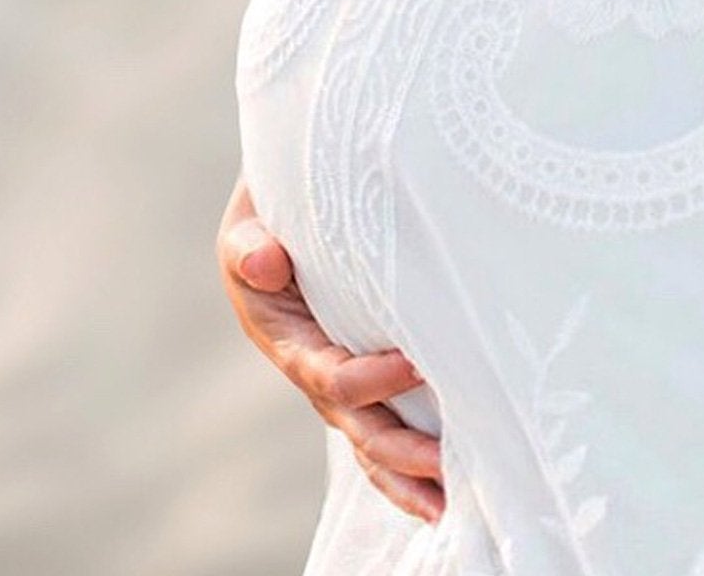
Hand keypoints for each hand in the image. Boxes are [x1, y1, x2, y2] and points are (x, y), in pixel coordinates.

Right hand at [216, 174, 445, 524]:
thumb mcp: (248, 224)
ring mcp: (341, 380)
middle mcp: (315, 373)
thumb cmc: (272, 212)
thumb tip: (264, 264)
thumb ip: (251, 245)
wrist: (289, 203)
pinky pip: (387, 422)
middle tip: (448, 468)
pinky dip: (411, 456)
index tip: (417, 362)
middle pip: (359, 427)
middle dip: (400, 453)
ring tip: (455, 500)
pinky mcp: (367, 372)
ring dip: (410, 473)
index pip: (332, 377)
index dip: (372, 378)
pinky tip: (452, 477)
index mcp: (287, 342)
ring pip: (374, 440)